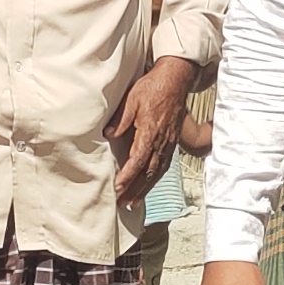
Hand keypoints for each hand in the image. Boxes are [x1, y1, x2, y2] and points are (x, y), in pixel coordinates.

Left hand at [108, 56, 196, 204]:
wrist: (175, 80)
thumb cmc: (153, 87)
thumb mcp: (132, 99)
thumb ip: (120, 119)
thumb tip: (108, 134)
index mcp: (149, 132)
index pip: (137, 161)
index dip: (127, 177)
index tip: (117, 189)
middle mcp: (161, 142)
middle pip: (147, 172)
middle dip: (135, 190)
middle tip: (122, 204)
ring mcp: (168, 143)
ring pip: (156, 172)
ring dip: (144, 189)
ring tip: (133, 203)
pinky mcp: (171, 142)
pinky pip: (164, 165)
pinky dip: (154, 179)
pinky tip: (148, 185)